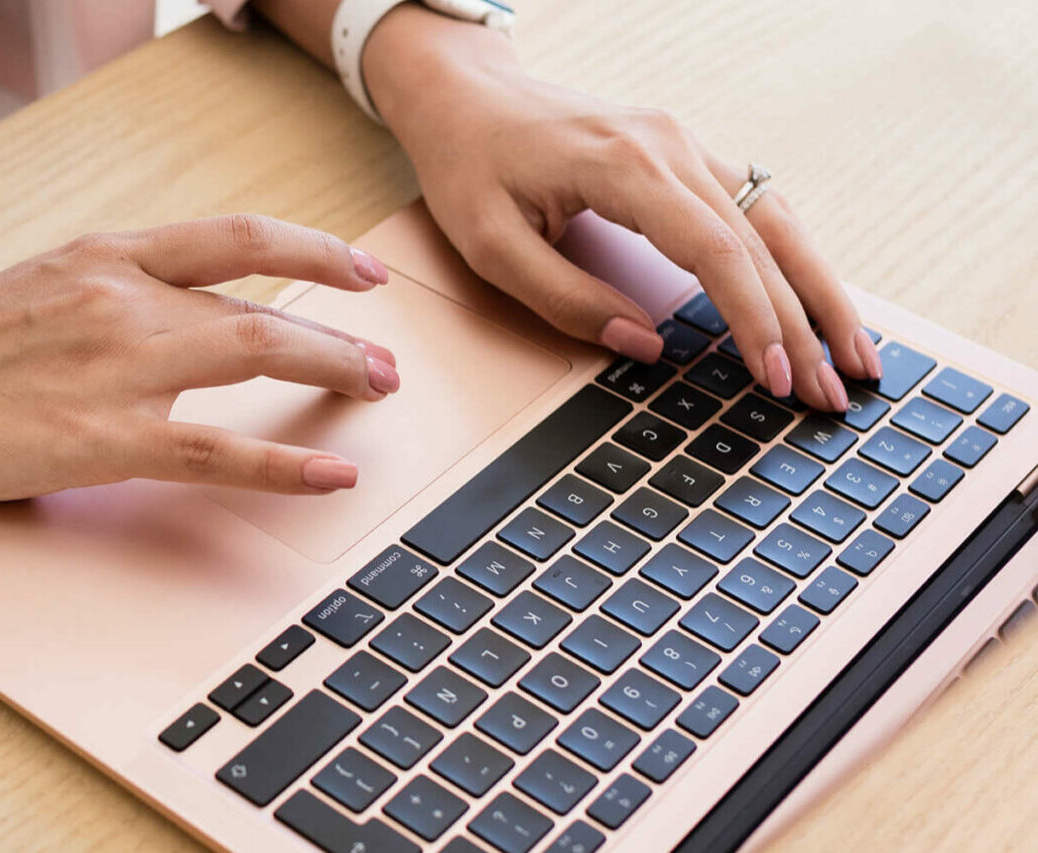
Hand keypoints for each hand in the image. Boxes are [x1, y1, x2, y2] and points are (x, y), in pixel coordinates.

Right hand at [0, 215, 398, 505]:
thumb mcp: (35, 287)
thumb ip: (111, 292)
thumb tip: (180, 313)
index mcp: (102, 254)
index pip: (233, 237)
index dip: (311, 250)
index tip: (360, 272)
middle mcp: (119, 295)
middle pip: (262, 299)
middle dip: (338, 329)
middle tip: (384, 360)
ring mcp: (113, 365)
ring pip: (255, 353)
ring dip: (330, 371)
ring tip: (376, 391)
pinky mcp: (98, 438)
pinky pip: (216, 448)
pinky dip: (284, 463)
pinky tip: (329, 474)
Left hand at [363, 8, 880, 411]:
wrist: (464, 98)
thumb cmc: (470, 166)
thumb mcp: (491, 247)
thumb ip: (564, 299)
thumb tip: (641, 345)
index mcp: (624, 164)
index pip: (715, 251)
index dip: (752, 319)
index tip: (776, 377)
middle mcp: (670, 146)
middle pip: (761, 241)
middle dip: (804, 322)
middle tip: (833, 392)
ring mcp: (684, 145)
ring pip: (776, 220)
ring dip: (818, 290)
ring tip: (854, 355)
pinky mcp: (685, 156)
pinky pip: (756, 209)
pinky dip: (793, 260)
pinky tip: (816, 305)